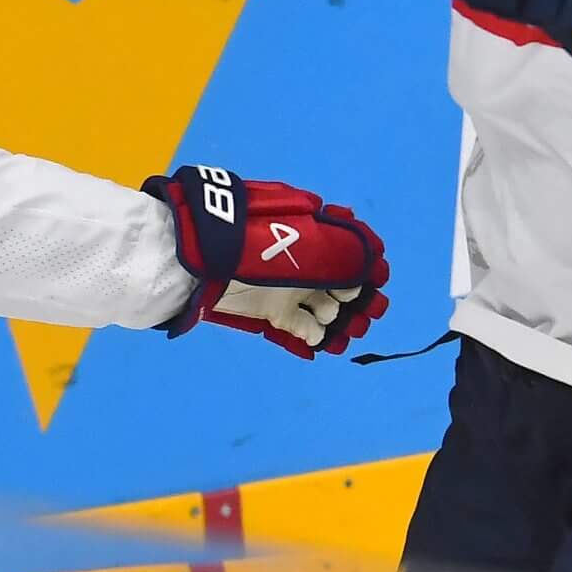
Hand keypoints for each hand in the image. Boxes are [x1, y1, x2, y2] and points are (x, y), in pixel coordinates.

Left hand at [147, 165, 388, 358]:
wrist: (195, 256)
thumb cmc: (244, 233)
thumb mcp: (294, 227)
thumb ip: (335, 243)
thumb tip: (371, 256)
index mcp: (311, 239)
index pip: (351, 256)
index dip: (368, 269)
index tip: (375, 278)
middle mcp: (303, 267)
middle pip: (345, 289)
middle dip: (361, 301)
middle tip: (367, 310)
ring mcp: (288, 292)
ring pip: (327, 312)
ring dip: (343, 323)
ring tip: (350, 331)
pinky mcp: (272, 315)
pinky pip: (301, 331)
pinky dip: (316, 340)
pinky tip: (326, 344)